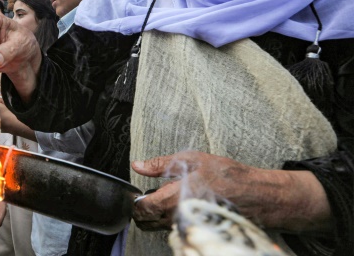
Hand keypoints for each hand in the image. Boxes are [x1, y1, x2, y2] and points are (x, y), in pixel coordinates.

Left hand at [131, 151, 331, 233]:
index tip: (138, 192)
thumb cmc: (227, 176)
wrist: (257, 196)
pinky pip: (175, 229)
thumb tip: (137, 165)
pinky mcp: (197, 232)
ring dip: (156, 216)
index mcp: (173, 200)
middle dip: (142, 210)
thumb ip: (160, 165)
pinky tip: (181, 205)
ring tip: (167, 197)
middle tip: (150, 194)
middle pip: (146, 223)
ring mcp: (188, 228)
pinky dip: (171, 220)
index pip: (141, 210)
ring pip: (159, 227)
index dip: (134, 201)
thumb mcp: (191, 160)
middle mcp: (178, 218)